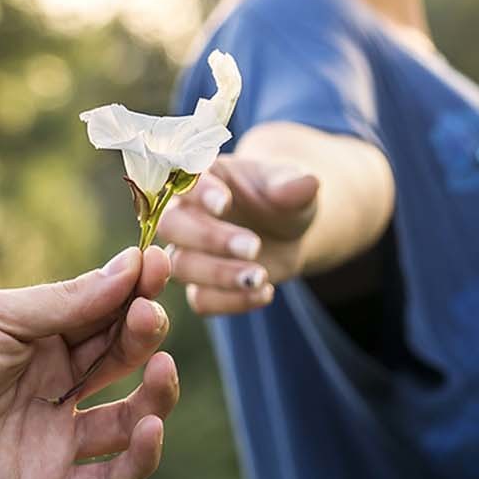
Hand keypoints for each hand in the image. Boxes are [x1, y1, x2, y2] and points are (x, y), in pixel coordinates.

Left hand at [0, 246, 177, 478]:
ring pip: (129, 420)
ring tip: (160, 371)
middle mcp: (57, 384)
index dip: (137, 293)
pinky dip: (139, 460)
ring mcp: (55, 434)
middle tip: (148, 317)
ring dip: (157, 395)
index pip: (108, 314)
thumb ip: (72, 302)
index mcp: (46, 338)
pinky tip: (149, 430)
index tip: (159, 267)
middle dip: (144, 334)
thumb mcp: (5, 316)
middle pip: (123, 360)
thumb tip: (131, 266)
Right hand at [156, 154, 318, 315]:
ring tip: (261, 277)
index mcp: (203, 176)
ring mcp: (189, 251)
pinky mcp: (201, 284)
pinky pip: (200, 300)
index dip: (198, 192)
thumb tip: (306, 183)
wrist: (290, 231)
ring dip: (219, 275)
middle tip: (253, 247)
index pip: (183, 180)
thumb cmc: (283, 196)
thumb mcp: (293, 184)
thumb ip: (293, 184)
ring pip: (182, 267)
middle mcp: (185, 212)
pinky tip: (264, 292)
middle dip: (210, 239)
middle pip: (172, 226)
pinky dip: (230, 301)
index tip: (224, 203)